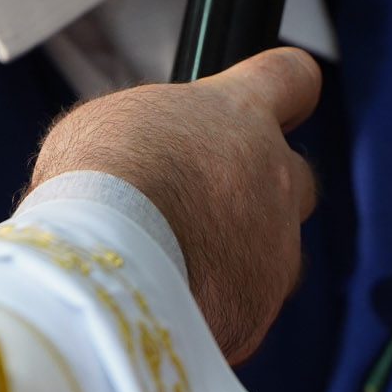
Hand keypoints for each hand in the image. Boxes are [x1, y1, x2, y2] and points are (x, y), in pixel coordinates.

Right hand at [27, 46, 320, 362]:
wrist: (107, 267)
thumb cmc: (95, 183)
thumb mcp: (109, 126)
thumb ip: (154, 137)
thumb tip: (145, 160)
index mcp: (240, 115)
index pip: (292, 79)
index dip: (287, 92)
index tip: (280, 106)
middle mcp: (276, 180)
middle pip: (296, 179)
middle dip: (264, 191)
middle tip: (210, 205)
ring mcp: (278, 252)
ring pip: (277, 252)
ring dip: (241, 256)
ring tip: (181, 266)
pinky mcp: (259, 312)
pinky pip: (248, 307)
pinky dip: (218, 307)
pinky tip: (173, 305)